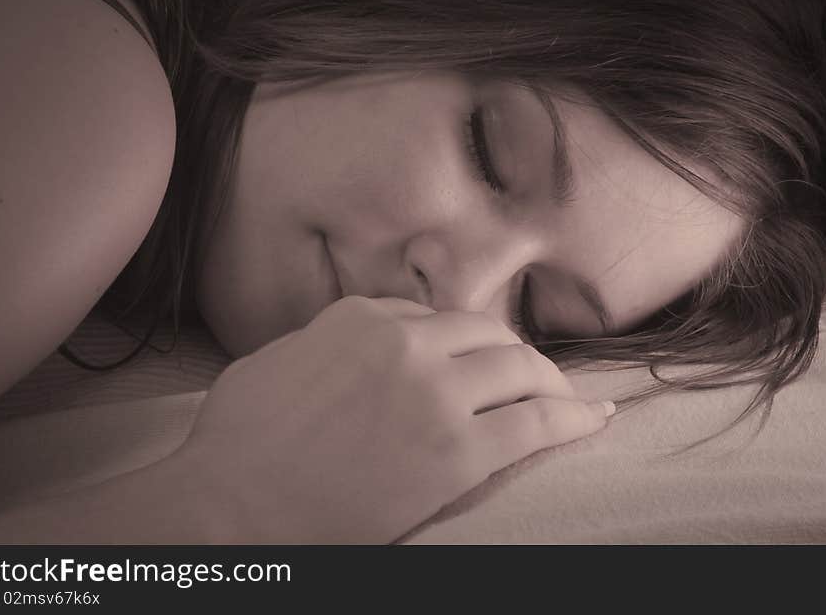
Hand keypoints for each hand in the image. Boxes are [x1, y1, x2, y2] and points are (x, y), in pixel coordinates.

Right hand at [168, 295, 612, 542]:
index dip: (465, 340)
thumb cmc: (238, 441)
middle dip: (517, 355)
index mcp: (361, 317)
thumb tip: (372, 336)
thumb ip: (335, 336)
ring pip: (522, 369)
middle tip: (534, 377)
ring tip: (571, 398)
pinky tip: (596, 419)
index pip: (436, 315)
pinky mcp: (458, 451)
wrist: (230, 509)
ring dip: (552, 382)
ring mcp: (435, 393)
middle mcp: (405, 343)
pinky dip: (574, 418)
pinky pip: (537, 423)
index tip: (482, 357)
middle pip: (489, 334)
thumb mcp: (278, 359)